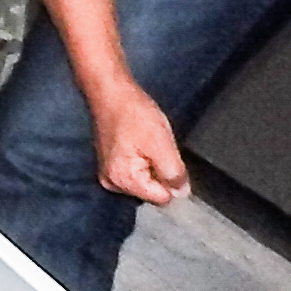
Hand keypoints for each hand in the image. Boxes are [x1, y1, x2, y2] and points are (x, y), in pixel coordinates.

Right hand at [89, 84, 191, 208]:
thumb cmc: (135, 115)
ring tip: (148, 143)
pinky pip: (136, 172)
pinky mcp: (110, 165)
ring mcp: (108, 174)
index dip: (172, 180)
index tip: (168, 157)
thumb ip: (174, 174)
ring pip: (145, 182)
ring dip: (152, 166)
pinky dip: (143, 161)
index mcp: (123, 181)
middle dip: (160, 173)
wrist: (111, 92)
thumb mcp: (161, 144)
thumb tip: (181, 193)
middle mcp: (112, 184)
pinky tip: (140, 143)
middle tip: (156, 147)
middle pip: (151, 192)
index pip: (161, 198)